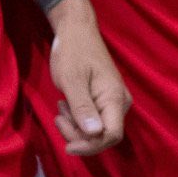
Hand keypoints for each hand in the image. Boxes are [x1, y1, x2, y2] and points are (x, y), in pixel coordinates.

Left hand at [48, 1, 131, 156]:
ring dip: (75, 127)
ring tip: (60, 107)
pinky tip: (65, 105)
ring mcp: (112, 101)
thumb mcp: (72, 80)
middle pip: (103, 136)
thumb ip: (83, 107)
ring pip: (96, 130)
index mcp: (114, 98)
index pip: (111, 136)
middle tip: (58, 118)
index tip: (67, 146)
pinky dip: (77, 119)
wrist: (76, 30)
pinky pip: (93, 121)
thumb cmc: (73, 52)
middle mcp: (119, 103)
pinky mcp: (104, 100)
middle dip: (79, 136)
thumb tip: (95, 135)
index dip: (91, 146)